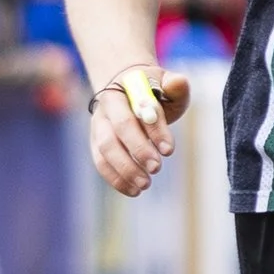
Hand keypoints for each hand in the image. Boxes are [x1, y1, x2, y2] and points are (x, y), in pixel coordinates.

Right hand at [86, 63, 191, 195]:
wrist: (126, 91)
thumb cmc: (153, 91)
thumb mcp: (167, 84)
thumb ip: (176, 85)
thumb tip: (178, 82)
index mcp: (127, 87)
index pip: (140, 106)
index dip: (155, 129)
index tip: (169, 150)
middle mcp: (108, 105)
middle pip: (119, 128)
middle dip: (138, 150)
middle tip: (157, 168)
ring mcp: (98, 124)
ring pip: (106, 148)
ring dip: (125, 169)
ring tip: (145, 184)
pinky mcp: (95, 143)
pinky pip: (100, 162)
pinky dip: (115, 179)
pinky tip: (133, 191)